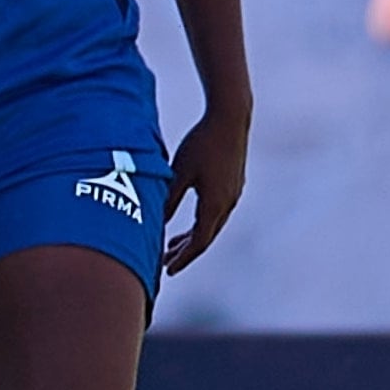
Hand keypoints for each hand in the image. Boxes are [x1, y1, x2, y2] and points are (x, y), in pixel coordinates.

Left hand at [161, 106, 250, 273]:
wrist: (230, 119)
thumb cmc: (201, 143)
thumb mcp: (178, 172)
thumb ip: (168, 199)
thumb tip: (157, 223)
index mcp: (214, 204)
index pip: (199, 242)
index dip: (183, 258)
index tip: (168, 271)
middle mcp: (227, 203)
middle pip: (206, 237)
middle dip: (185, 252)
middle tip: (165, 264)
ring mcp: (232, 194)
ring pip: (211, 224)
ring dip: (192, 237)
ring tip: (171, 245)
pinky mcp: (232, 184)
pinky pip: (215, 212)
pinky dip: (199, 222)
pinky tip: (187, 220)